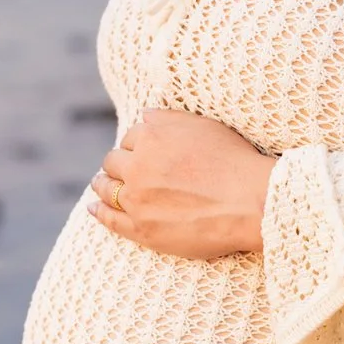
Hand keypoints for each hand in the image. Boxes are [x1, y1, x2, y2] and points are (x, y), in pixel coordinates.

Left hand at [85, 108, 274, 259]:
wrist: (249, 202)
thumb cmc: (233, 161)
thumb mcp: (203, 126)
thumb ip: (169, 120)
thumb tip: (143, 115)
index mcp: (151, 137)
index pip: (130, 138)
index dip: (136, 145)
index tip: (140, 152)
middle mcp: (138, 165)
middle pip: (113, 161)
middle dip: (117, 163)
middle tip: (121, 169)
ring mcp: (136, 199)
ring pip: (106, 188)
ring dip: (103, 184)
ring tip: (102, 184)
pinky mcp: (141, 228)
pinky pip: (109, 219)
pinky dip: (99, 211)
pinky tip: (94, 208)